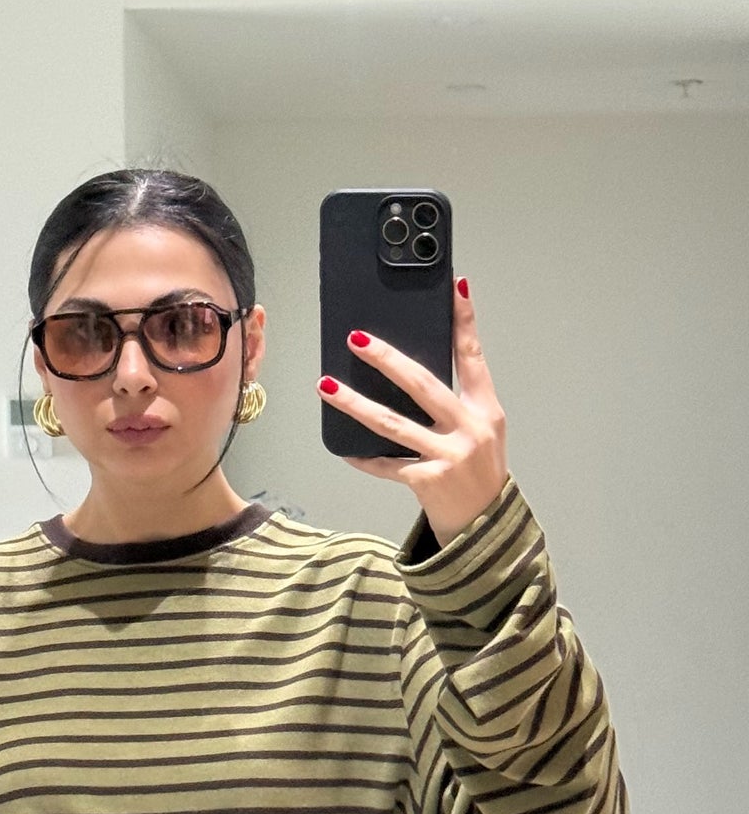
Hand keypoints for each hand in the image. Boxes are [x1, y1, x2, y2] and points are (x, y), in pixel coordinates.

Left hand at [316, 277, 507, 547]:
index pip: (473, 357)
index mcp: (486, 409)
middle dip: (386, 359)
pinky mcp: (427, 481)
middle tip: (356, 338)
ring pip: (392, 423)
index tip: (454, 289)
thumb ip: (457, 401)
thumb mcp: (482, 430)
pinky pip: (386, 464)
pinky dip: (363, 457)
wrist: (486, 525)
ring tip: (326, 387)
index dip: (464, 322)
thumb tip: (409, 369)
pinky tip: (343, 448)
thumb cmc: (478, 472)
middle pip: (422, 384)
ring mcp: (448, 456)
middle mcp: (470, 429)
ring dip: (355, 403)